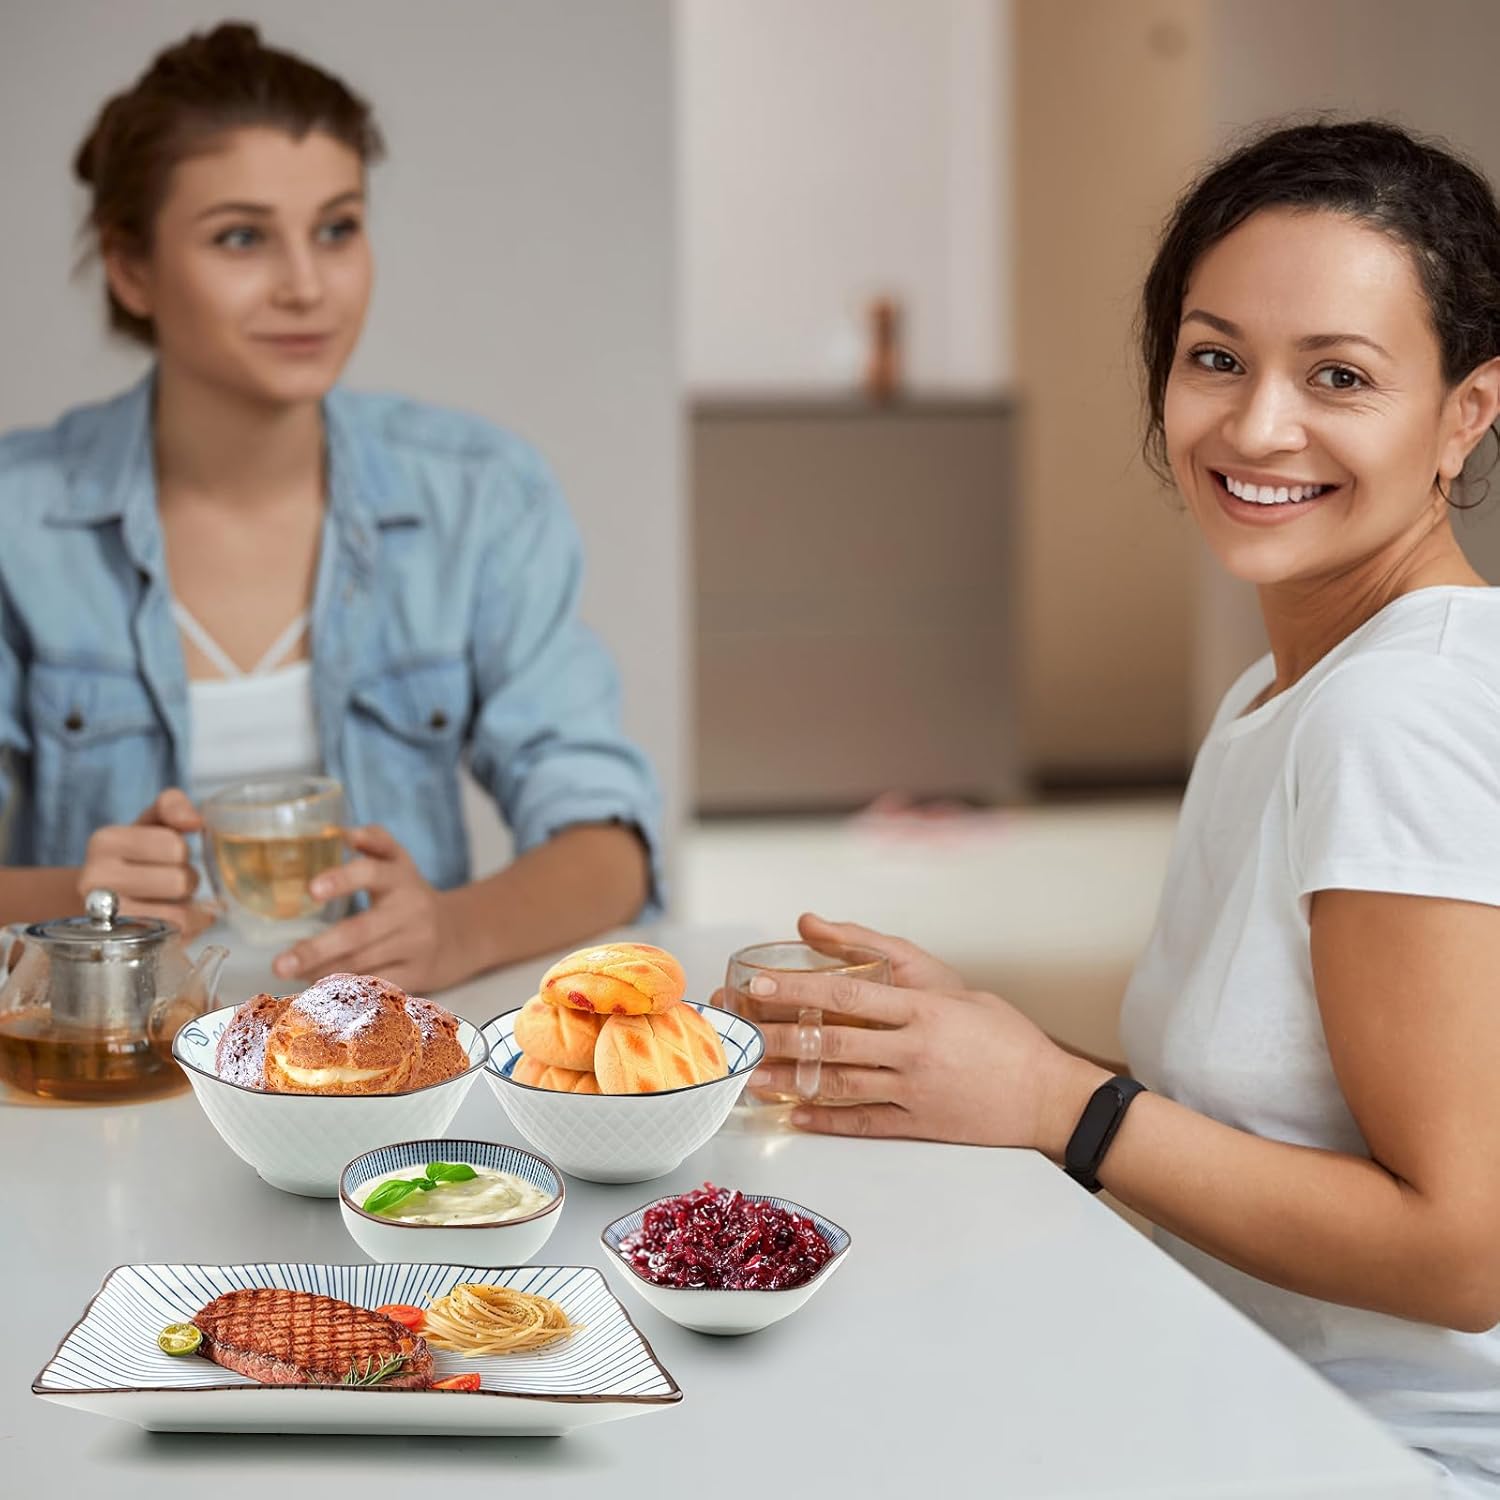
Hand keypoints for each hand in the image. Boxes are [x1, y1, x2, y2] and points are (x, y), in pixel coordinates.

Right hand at [77, 788, 216, 935]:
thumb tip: (194, 821)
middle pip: (179, 881)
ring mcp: (106, 918)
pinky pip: (174, 936)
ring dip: (188, 907)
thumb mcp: (152, 822)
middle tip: (172, 882)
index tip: (167, 855)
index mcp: (105, 841)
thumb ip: (173, 806)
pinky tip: (172, 920)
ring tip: (169, 901)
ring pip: (179, 914)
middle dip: (188, 881)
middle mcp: (95, 879)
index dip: (182, 852)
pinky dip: (186, 928)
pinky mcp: (122, 946)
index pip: (173, 845)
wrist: (107, 899)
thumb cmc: (139, 856)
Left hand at [271, 825, 468, 993]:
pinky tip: (319, 991)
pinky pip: (375, 986)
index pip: (372, 873)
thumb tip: (344, 832)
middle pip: (359, 933)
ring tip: (290, 975)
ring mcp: (416, 946)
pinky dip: (345, 990)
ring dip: (321, 972)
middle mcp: (412, 911)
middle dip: (316, 949)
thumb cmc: (409, 895)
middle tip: (279, 964)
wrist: (458, 934)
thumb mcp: (399, 862)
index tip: (311, 890)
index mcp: (402, 878)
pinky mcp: (417, 975)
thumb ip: (375, 841)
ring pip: (362, 964)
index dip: (342, 880)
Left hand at [744, 918, 1105, 1149]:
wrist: (1051, 1096)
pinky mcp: (922, 1123)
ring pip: (841, 1083)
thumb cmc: (1005, 1036)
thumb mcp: (953, 986)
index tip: (759, 985)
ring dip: (791, 1080)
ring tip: (752, 1076)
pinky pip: (865, 1121)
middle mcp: (915, 1049)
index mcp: (924, 1009)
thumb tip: (824, 927)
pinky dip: (828, 1119)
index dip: (798, 990)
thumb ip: (889, 956)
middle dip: (780, 1035)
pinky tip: (796, 1115)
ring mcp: (916, 1089)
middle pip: (834, 1041)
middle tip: (740, 1032)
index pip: (849, 995)